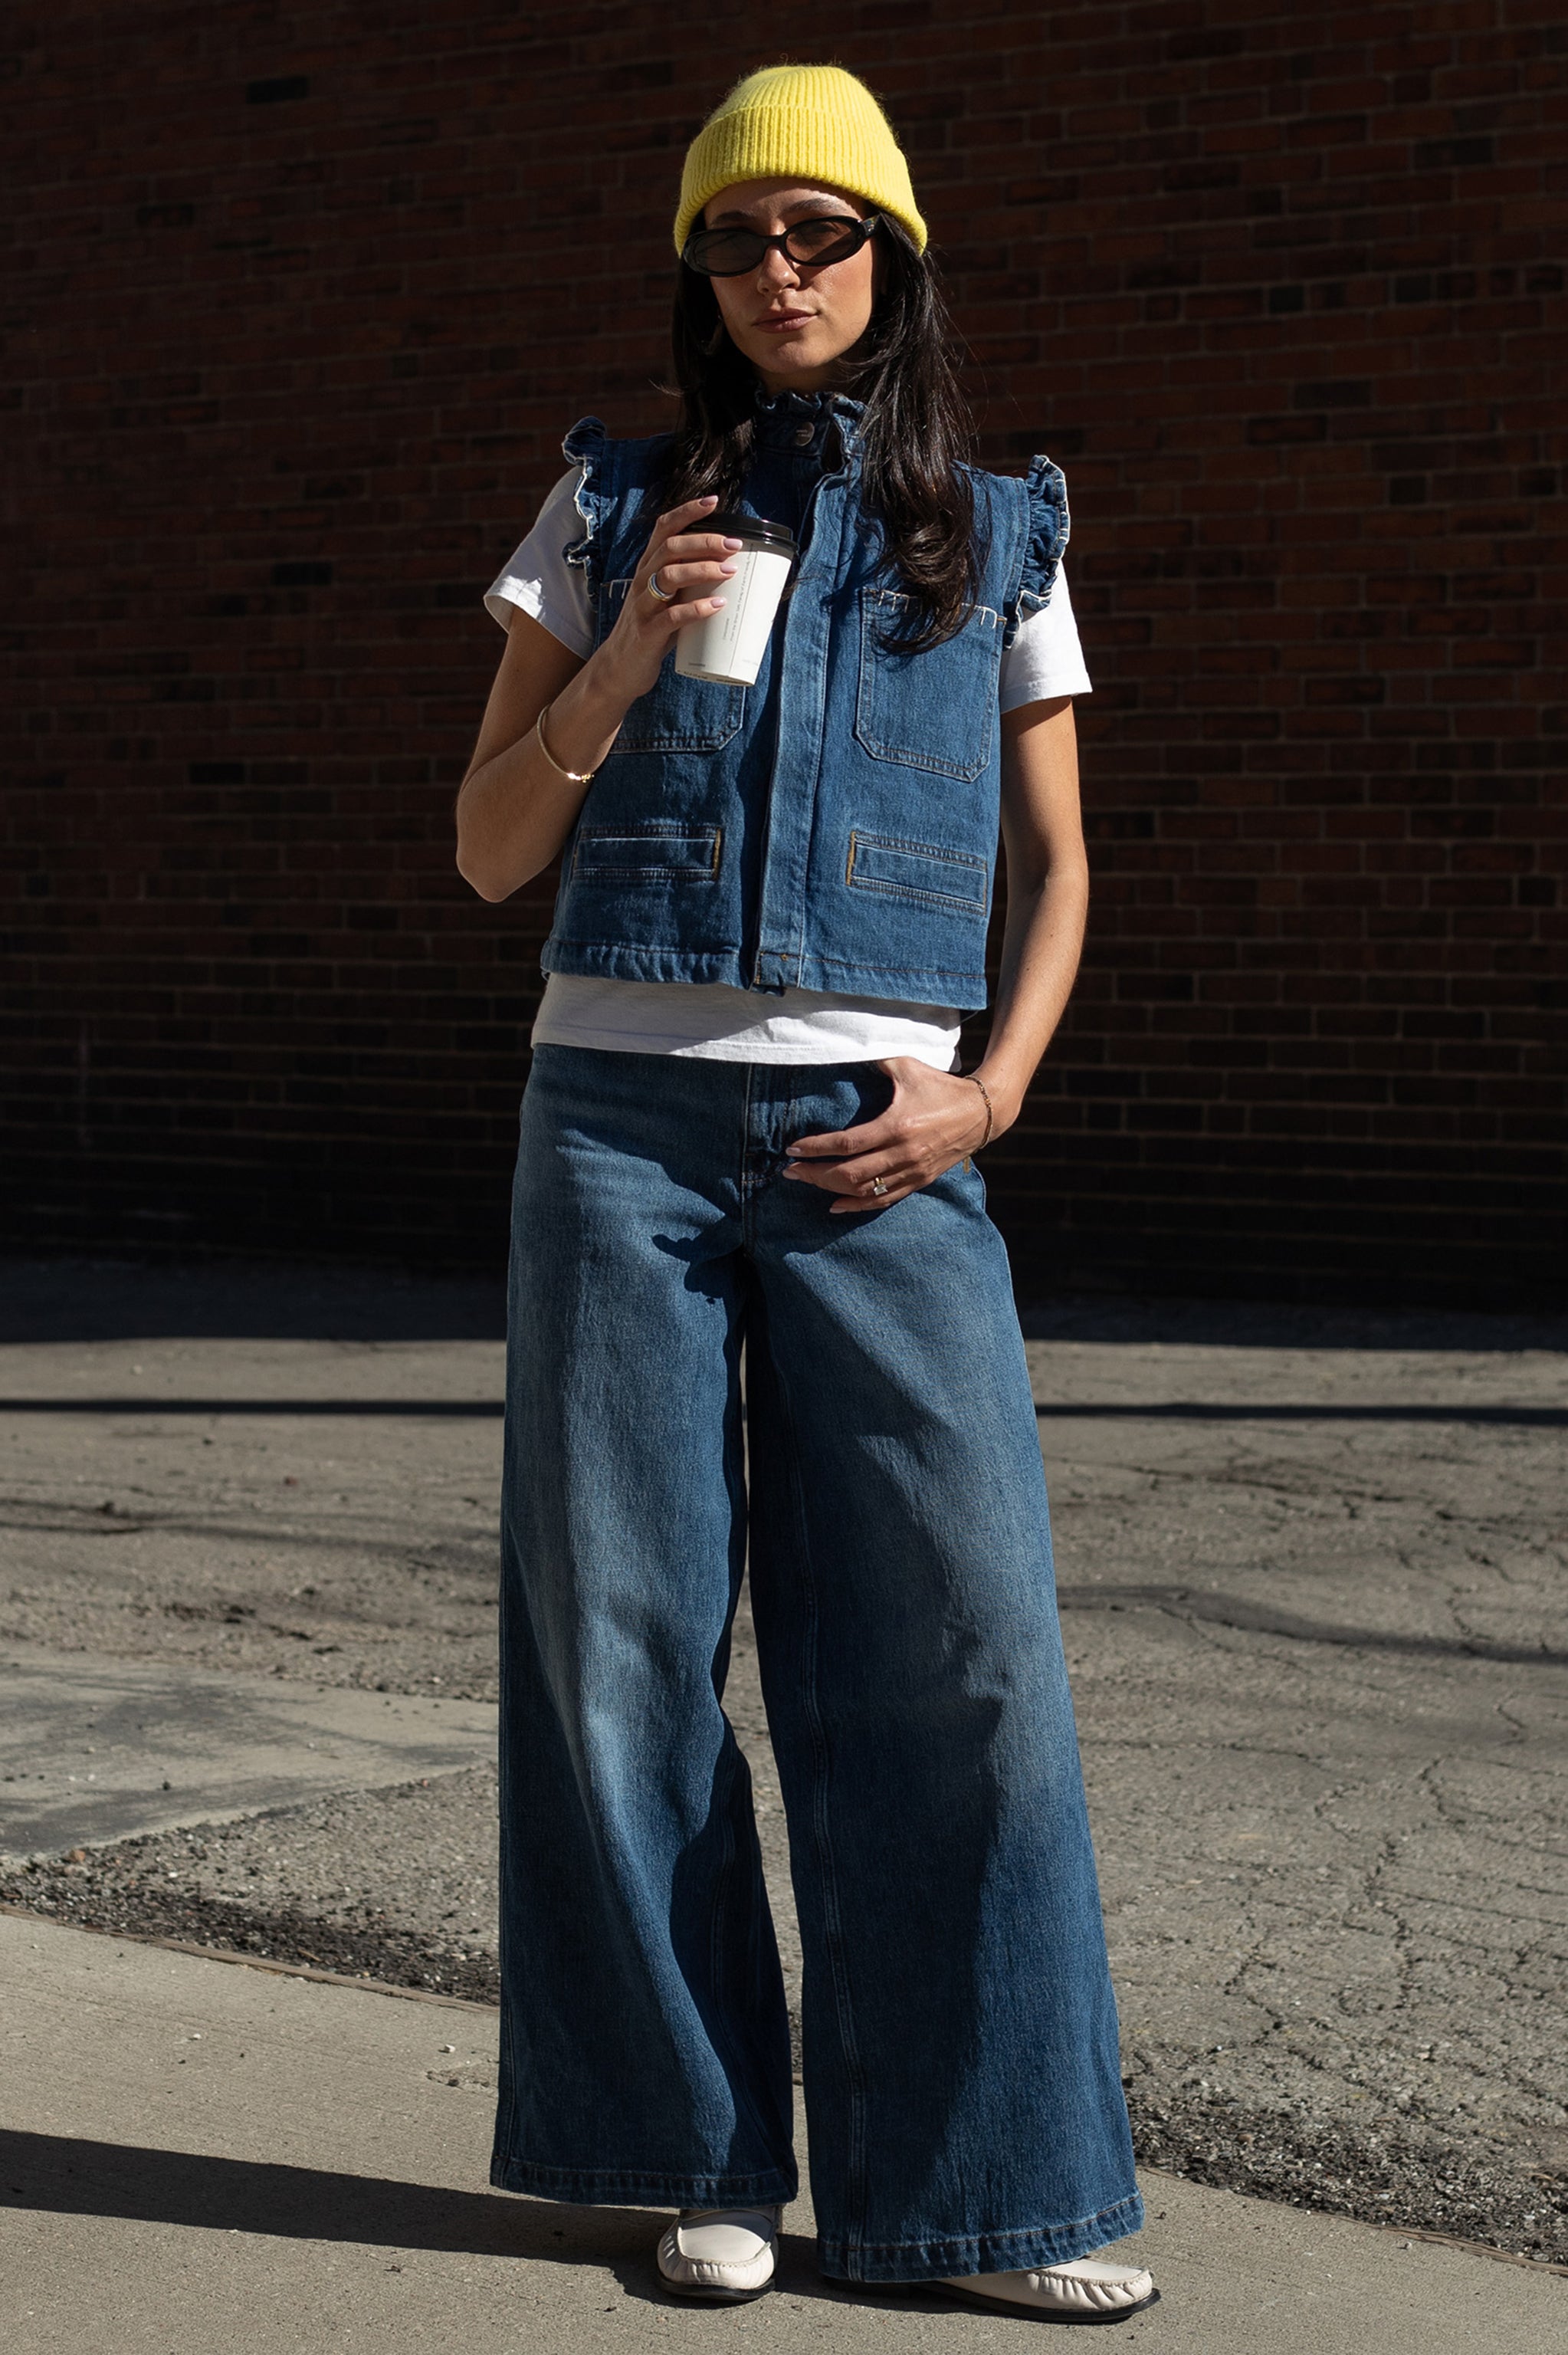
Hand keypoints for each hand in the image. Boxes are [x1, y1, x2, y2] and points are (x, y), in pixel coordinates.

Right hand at [593, 495, 742, 704]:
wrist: (619, 668)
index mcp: (648, 568)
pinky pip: (671, 617)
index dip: (687, 512)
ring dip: (702, 570)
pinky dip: (696, 609)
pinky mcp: (647, 633)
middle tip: (734, 546)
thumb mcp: (666, 599)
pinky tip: (716, 607)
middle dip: (704, 542)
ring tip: (730, 572)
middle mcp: (642, 581)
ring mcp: (643, 606)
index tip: (714, 502)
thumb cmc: (650, 630)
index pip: (663, 529)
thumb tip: (732, 571)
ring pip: (669, 576)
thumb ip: (687, 583)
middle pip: (670, 548)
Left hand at [781, 1058, 1001, 1213]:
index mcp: (896, 1126)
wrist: (982, 1113)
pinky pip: (884, 1200)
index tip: (792, 1149)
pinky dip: (858, 1205)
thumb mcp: (908, 1067)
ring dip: (831, 1190)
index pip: (846, 1144)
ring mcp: (911, 1171)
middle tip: (790, 1171)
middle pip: (849, 1174)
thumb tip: (846, 1048)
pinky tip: (836, 1206)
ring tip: (807, 1182)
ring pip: (864, 1191)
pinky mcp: (919, 1181)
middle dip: (815, 1174)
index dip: (816, 1148)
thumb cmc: (942, 1087)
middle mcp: (902, 1154)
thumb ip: (877, 1061)